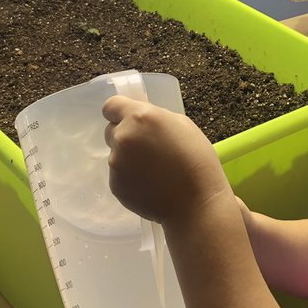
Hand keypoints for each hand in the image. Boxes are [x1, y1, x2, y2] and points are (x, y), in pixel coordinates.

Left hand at [103, 95, 231, 226]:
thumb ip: (155, 118)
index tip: (128, 119)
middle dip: (125, 135)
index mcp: (139, 117)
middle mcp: (122, 137)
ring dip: (129, 158)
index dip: (119, 112)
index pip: (110, 106)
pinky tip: (150, 185)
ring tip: (154, 171)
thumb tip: (141, 122)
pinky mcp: (115, 185)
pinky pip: (118, 175)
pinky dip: (130, 177)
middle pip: (111, 130)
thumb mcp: (182, 125)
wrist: (196, 202)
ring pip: (116, 154)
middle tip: (147, 148)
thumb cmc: (197, 159)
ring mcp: (115, 163)